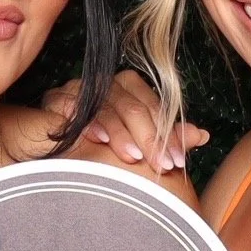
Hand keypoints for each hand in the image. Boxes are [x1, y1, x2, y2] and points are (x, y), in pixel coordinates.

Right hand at [42, 69, 208, 171]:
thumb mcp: (137, 147)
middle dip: (150, 136)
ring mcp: (80, 89)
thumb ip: (166, 139)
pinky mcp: (56, 99)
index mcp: (127, 89)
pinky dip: (89, 123)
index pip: (152, 104)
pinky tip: (98, 141)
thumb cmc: (96, 153)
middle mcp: (105, 85)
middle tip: (163, 165)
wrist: (47, 156)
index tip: (178, 160)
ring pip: (108, 106)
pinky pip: (76, 107)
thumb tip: (202, 136)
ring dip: (122, 133)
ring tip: (134, 158)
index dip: (167, 133)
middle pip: (132, 104)